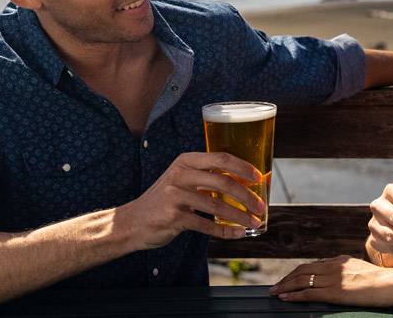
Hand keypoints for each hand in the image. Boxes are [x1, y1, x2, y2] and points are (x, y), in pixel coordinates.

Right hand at [115, 152, 266, 250]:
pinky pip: (206, 225)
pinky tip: (236, 234)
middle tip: (261, 206)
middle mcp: (180, 174)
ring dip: (240, 216)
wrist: (131, 222)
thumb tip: (243, 184)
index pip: (221, 158)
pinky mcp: (173, 217)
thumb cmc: (162, 202)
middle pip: (223, 181)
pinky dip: (224, 231)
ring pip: (217, 205)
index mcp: (185, 161)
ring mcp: (175, 195)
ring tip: (253, 223)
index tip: (260, 177)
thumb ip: (205, 179)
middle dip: (247, 195)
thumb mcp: (181, 181)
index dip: (243, 167)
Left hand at [269, 255, 392, 306]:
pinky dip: (294, 295)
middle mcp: (333, 267)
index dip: (298, 272)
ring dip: (285, 286)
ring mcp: (333, 279)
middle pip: (303, 270)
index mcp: (340, 261)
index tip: (290, 278)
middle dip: (287, 278)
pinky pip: (308, 293)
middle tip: (275, 286)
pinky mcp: (335, 292)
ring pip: (302, 281)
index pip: (313, 265)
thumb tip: (343, 279)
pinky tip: (285, 297)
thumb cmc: (384, 281)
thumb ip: (349, 272)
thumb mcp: (362, 270)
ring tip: (275, 292)